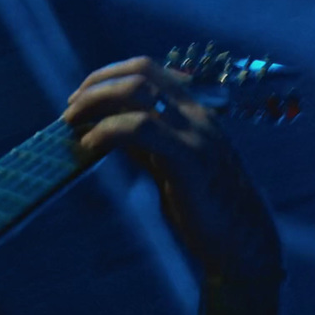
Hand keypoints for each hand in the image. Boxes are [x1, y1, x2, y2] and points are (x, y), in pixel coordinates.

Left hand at [64, 56, 282, 281]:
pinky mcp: (189, 161)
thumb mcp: (172, 168)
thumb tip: (109, 128)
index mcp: (196, 113)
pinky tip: (89, 147)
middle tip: (70, 110)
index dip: (109, 75)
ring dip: (96, 102)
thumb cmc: (209, 211)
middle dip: (97, 85)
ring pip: (138, 92)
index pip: (148, 69)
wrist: (244, 244)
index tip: (81, 97)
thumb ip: (146, 145)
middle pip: (140, 72)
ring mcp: (195, 134)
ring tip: (73, 124)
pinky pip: (140, 129)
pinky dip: (107, 131)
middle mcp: (198, 115)